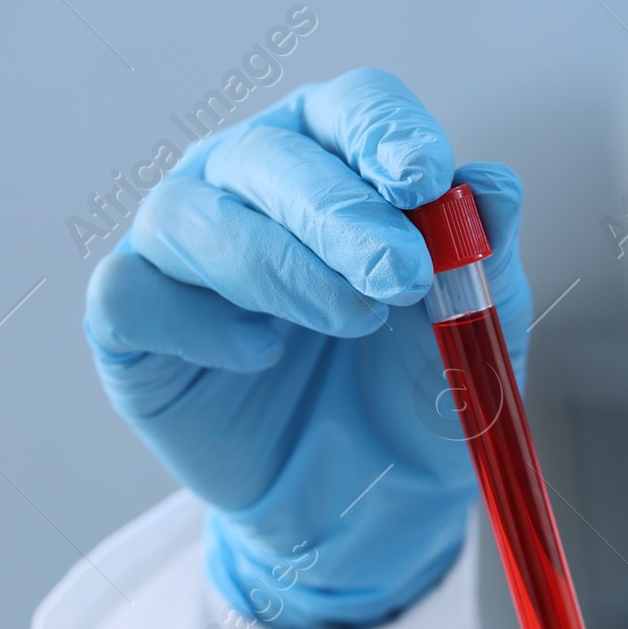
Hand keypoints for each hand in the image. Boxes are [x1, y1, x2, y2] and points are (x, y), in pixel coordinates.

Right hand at [84, 69, 531, 628]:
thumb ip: (484, 263)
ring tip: (348, 321)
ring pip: (193, 215)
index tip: (427, 179)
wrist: (362, 518)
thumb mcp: (471, 340)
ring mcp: (179, 249)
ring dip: (278, 266)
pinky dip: (194, 323)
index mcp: (331, 165)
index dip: (382, 134)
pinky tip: (258, 357)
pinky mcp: (133, 323)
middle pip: (271, 156)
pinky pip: (134, 294)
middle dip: (339, 212)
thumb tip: (495, 189)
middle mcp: (244, 186)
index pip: (347, 111)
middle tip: (399, 272)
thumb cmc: (406, 407)